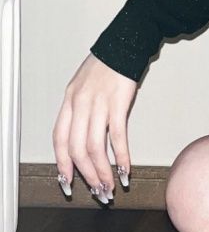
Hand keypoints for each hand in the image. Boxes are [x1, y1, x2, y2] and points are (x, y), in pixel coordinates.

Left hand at [53, 53, 136, 203]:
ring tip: (111, 186)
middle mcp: (81, 103)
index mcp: (70, 100)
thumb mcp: (83, 84)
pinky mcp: (119, 102)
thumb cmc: (107, 64)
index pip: (59, 139)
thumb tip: (80, 135)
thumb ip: (79, 108)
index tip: (68, 182)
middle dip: (87, 174)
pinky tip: (126, 168)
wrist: (126, 42)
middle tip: (97, 190)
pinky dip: (121, 155)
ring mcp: (99, 102)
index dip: (62, 164)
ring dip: (103, 171)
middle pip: (77, 148)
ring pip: (95, 146)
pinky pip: (117, 135)